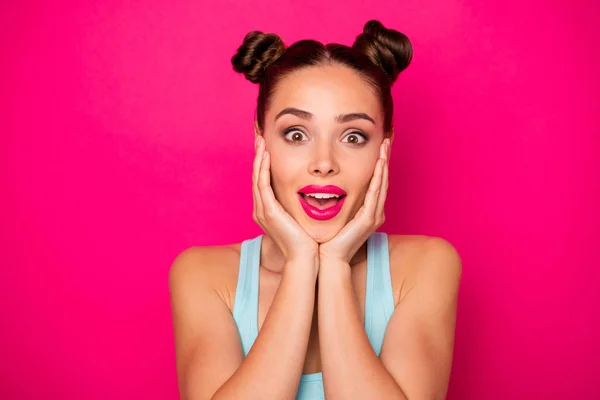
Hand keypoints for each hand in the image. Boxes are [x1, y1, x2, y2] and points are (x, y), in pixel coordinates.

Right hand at [252, 135, 318, 270]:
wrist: (305, 259)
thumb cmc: (307, 242)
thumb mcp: (301, 219)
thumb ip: (299, 206)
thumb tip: (310, 194)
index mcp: (268, 211)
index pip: (263, 181)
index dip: (263, 163)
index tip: (267, 147)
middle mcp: (261, 209)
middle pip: (256, 176)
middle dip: (258, 156)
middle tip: (259, 137)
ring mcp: (262, 211)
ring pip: (257, 177)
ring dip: (259, 157)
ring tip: (261, 140)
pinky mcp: (268, 212)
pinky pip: (262, 185)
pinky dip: (263, 169)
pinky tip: (267, 155)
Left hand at [318, 138, 389, 263]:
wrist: (326, 257)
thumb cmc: (327, 237)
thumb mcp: (333, 213)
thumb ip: (336, 199)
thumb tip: (327, 183)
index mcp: (367, 210)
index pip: (375, 181)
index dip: (379, 162)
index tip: (379, 144)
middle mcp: (374, 211)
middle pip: (382, 179)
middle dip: (385, 158)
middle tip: (387, 138)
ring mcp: (374, 216)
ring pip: (382, 183)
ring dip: (384, 163)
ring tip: (385, 145)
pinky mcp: (369, 219)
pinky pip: (375, 194)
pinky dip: (378, 178)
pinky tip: (379, 164)